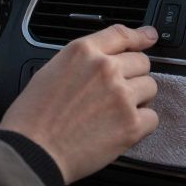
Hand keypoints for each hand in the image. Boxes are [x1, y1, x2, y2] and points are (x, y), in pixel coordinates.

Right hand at [0, 24, 159, 183]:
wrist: (33, 151)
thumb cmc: (33, 116)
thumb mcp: (51, 70)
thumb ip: (83, 60)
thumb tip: (105, 59)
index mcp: (83, 52)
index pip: (121, 34)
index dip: (140, 35)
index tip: (149, 36)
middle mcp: (105, 69)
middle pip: (142, 62)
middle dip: (132, 75)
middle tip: (116, 92)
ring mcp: (121, 96)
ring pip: (150, 87)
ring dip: (138, 99)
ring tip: (114, 112)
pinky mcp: (131, 124)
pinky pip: (153, 117)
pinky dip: (141, 124)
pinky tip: (121, 128)